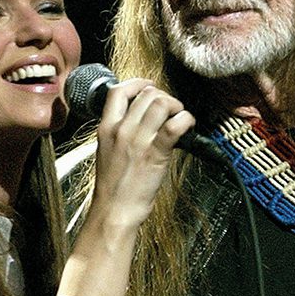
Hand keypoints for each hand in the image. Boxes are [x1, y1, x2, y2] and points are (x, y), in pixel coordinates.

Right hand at [89, 78, 194, 227]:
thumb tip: (141, 118)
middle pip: (146, 94)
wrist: (114, 211)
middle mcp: (121, 130)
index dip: (138, 84)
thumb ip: (120, 132)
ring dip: (176, 106)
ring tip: (179, 118)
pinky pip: (174, 125)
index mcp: (106, 128)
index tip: (150, 88)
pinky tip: (188, 127)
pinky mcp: (155, 153)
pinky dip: (186, 120)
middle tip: (171, 111)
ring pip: (161, 103)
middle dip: (164, 97)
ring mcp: (138, 140)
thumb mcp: (107, 151)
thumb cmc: (113, 186)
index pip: (118, 91)